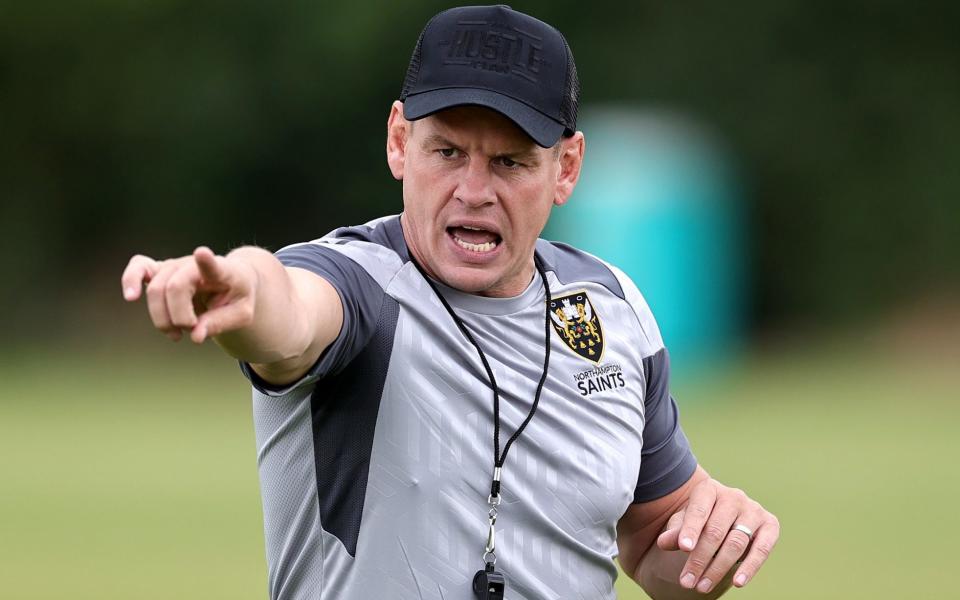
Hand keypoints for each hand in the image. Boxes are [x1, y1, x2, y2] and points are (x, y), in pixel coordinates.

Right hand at [121, 247, 256, 343]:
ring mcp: (176, 265)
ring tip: (178, 334)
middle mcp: (195, 264)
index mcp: (223, 271)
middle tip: (192, 331)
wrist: (232, 282)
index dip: (206, 261)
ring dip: (162, 319)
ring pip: (155, 289)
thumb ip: (220, 324)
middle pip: (174, 288)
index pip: (213, 265)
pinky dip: (130, 279)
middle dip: (179, 318)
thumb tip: (195, 336)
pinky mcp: (161, 270)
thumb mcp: (242, 315)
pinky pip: (139, 267)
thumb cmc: (237, 297)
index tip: (201, 252)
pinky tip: (130, 297)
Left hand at [656, 478, 778, 593]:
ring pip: (736, 543)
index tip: (683, 549)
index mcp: (709, 489)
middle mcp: (734, 496)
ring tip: (702, 587)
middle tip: (686, 582)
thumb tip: (664, 543)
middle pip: (716, 531)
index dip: (691, 529)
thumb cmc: (699, 520)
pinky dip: (750, 567)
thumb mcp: (684, 523)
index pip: (699, 510)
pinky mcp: (770, 525)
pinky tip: (737, 583)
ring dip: (718, 568)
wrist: (723, 516)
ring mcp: (754, 510)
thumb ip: (676, 532)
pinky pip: (762, 549)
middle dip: (700, 559)